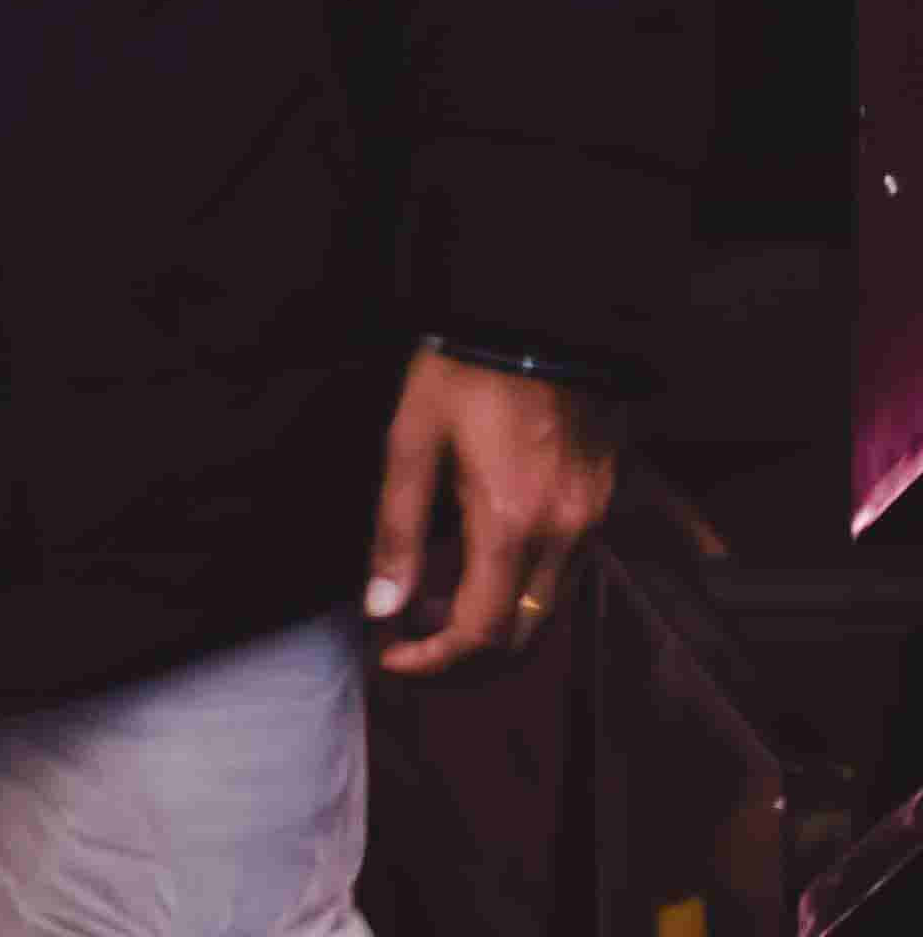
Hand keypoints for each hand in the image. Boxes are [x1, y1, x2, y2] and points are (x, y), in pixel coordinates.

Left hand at [366, 343, 620, 677]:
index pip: (481, 631)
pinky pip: (563, 577)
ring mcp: (591, 524)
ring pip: (548, 613)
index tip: (390, 659)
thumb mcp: (410, 440)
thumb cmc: (465, 372)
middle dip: (462, 658)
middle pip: (523, 638)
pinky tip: (474, 570)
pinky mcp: (601, 508)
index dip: (434, 661)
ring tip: (429, 604)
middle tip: (406, 643)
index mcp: (510, 523)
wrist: (542, 321)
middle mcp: (563, 536)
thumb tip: (380, 607)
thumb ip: (395, 529)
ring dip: (491, 627)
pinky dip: (520, 595)